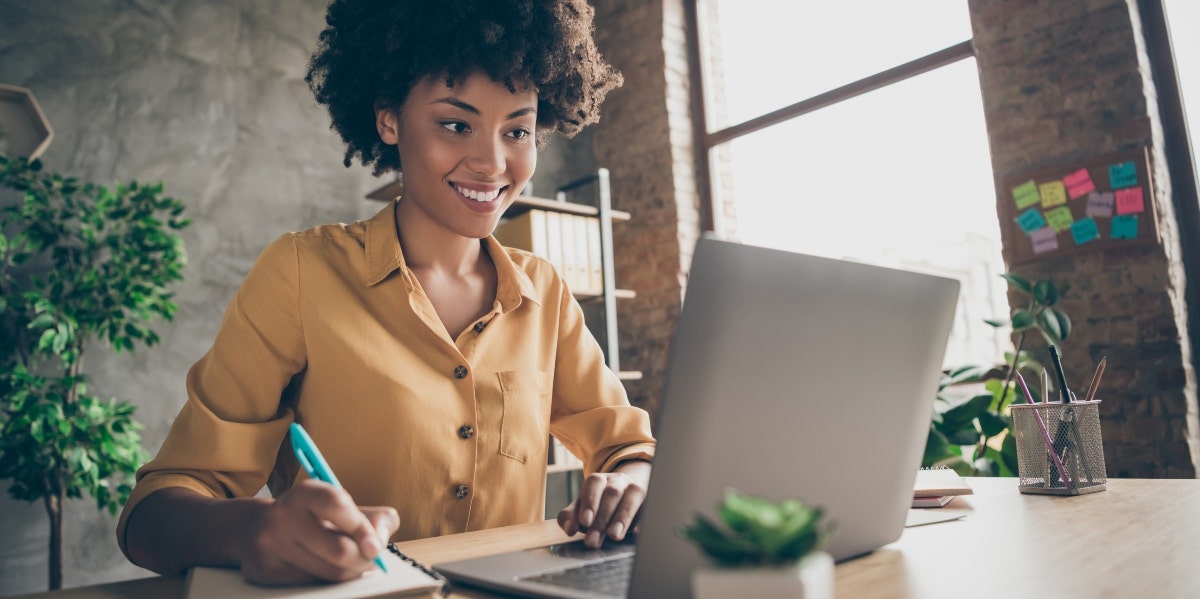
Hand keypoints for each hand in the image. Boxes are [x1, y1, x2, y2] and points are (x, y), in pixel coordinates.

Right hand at [239, 480, 399, 584]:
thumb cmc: (310, 517)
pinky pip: (314, 585)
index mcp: (304, 494)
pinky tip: (327, 567)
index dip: (362, 527)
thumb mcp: (340, 506)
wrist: (256, 528)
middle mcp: (283, 516)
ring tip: (350, 561)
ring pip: (330, 572)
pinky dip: (329, 580)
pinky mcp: (266, 572)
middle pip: (339, 549)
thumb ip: (373, 516)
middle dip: (364, 558)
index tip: (376, 544)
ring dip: (350, 571)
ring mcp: (271, 545)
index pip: (337, 505)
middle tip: (370, 556)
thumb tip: (381, 537)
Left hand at [556, 460, 650, 547]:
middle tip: (593, 540)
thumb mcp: (581, 508)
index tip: (585, 522)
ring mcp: (636, 488)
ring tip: (614, 536)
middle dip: (602, 518)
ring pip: (632, 496)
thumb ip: (570, 517)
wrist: (626, 493)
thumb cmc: (598, 505)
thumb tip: (569, 529)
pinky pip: (649, 507)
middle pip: (612, 494)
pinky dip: (643, 520)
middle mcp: (619, 480)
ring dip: (623, 517)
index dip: (590, 502)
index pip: (594, 484)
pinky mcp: (650, 500)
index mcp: (599, 480)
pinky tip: (637, 533)